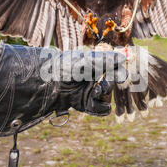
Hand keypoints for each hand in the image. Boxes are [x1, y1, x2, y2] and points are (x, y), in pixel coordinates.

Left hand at [0, 42, 126, 136]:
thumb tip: (123, 57)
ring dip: (103, 93)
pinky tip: (95, 103)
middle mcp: (93, 78)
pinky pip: (100, 109)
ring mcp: (89, 92)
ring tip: (94, 90)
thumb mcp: (84, 62)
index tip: (123, 72)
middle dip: (112, 82)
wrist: (43, 85)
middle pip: (113, 82)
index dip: (120, 70)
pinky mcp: (84, 104)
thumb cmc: (61, 68)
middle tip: (107, 81)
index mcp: (93, 64)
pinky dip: (99, 107)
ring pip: (107, 95)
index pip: (113, 67)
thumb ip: (104, 61)